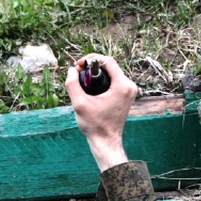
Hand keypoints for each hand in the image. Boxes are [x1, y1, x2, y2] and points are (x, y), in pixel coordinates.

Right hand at [64, 54, 137, 171]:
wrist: (106, 141)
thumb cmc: (95, 125)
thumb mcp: (79, 103)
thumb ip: (72, 84)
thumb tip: (71, 70)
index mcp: (122, 86)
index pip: (108, 61)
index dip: (91, 59)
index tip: (79, 65)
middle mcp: (129, 86)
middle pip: (110, 66)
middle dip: (93, 66)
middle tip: (78, 72)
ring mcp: (129, 91)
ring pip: (112, 73)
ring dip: (97, 74)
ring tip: (83, 80)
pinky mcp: (126, 96)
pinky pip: (114, 81)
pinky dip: (102, 81)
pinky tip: (91, 87)